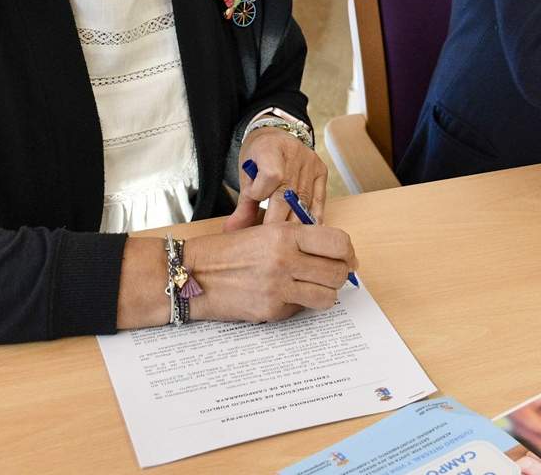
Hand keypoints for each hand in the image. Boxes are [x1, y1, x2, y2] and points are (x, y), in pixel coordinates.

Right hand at [184, 221, 357, 320]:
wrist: (192, 274)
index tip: (348, 258)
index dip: (348, 252)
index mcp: (284, 234)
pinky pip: (301, 310)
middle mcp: (284, 260)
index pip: (337, 243)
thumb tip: (335, 251)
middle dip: (340, 275)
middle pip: (337, 272)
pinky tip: (285, 296)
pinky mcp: (271, 311)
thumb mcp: (264, 231)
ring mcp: (278, 288)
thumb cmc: (227, 252)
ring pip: (326, 296)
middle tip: (333, 275)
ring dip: (325, 293)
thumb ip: (298, 238)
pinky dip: (299, 305)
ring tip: (314, 287)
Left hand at [224, 128, 328, 230]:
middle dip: (275, 221)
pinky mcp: (322, 172)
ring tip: (282, 241)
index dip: (260, 193)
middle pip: (288, 195)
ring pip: (304, 202)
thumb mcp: (246, 174)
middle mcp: (295, 154)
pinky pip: (318, 201)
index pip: (271, 176)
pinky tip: (303, 232)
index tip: (253, 199)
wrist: (276, 135)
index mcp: (270, 148)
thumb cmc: (258, 156)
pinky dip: (310, 218)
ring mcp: (311, 163)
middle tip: (265, 240)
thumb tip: (234, 231)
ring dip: (293, 225)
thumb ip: (244, 204)